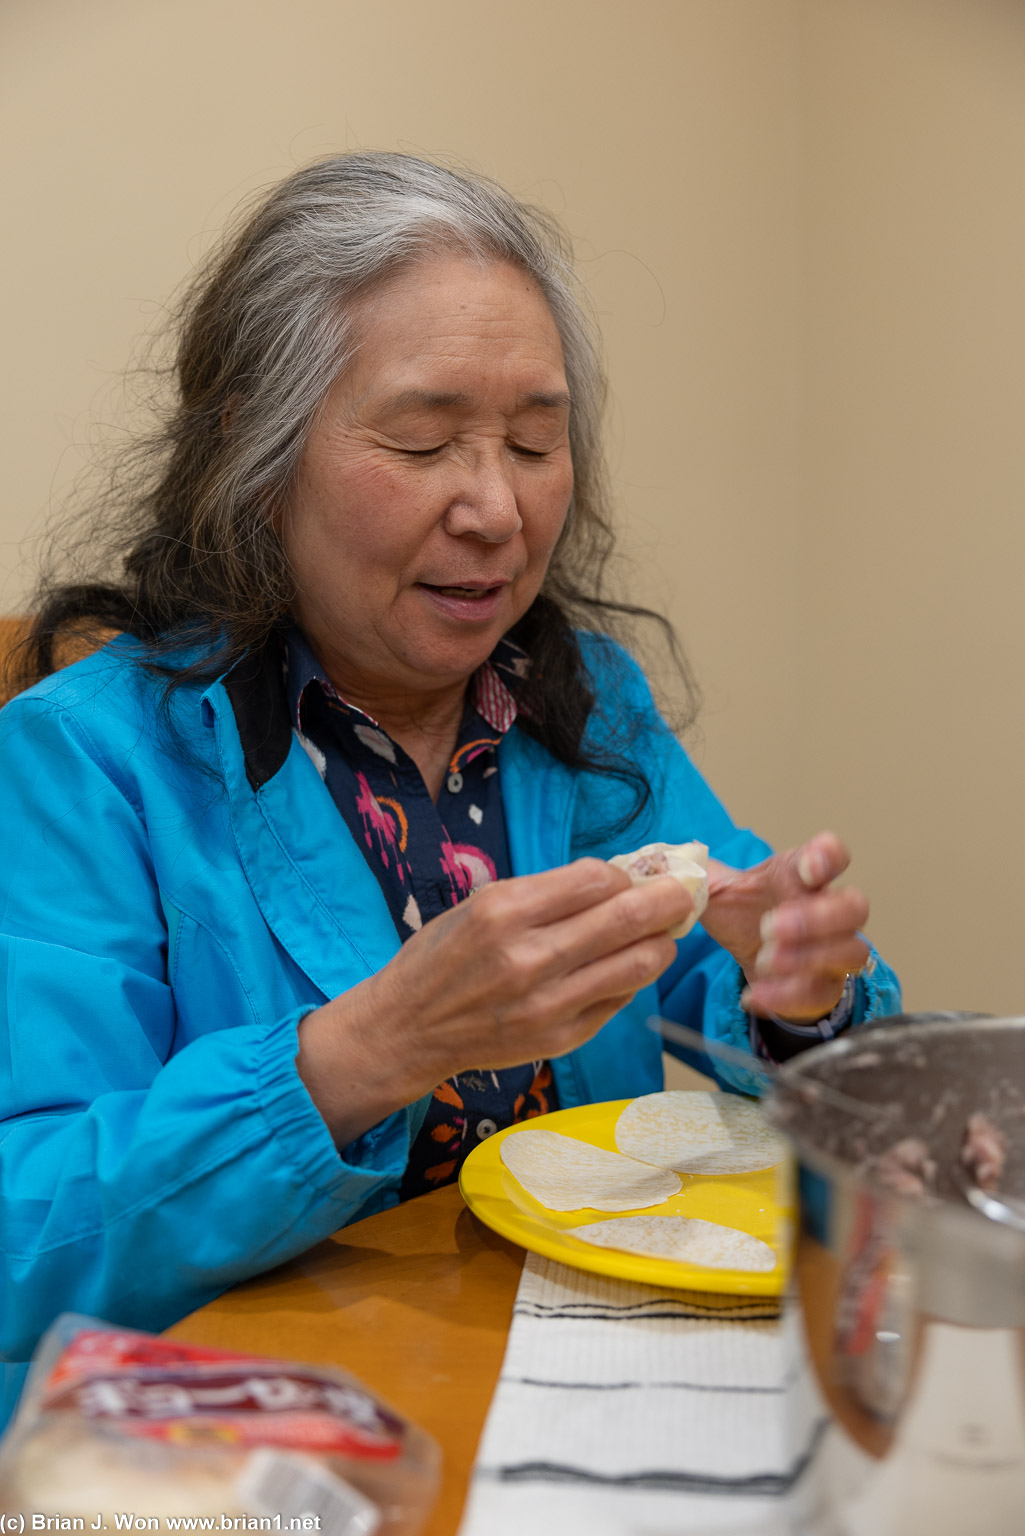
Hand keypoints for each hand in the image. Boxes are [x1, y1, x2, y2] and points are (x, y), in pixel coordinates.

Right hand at [296, 859, 692, 1144]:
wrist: (409, 1029)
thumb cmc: (442, 958)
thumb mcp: (481, 904)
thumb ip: (546, 893)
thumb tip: (615, 879)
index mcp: (504, 912)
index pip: (596, 879)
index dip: (624, 873)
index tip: (632, 874)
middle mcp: (529, 958)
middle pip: (628, 918)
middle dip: (668, 898)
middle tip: (685, 890)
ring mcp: (548, 1004)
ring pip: (638, 963)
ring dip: (661, 941)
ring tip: (663, 932)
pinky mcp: (561, 1039)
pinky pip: (619, 1000)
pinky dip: (630, 978)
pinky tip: (624, 967)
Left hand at [701, 831, 869, 1021]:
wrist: (751, 955)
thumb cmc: (743, 912)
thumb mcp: (718, 889)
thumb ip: (699, 877)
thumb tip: (677, 865)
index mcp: (800, 875)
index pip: (832, 855)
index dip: (829, 857)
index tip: (810, 869)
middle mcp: (828, 909)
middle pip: (855, 906)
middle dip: (818, 918)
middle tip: (771, 927)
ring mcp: (834, 949)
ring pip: (852, 952)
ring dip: (809, 958)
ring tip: (764, 960)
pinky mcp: (827, 986)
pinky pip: (822, 994)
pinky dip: (788, 997)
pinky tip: (755, 996)